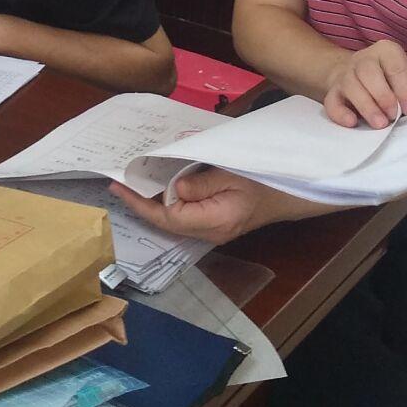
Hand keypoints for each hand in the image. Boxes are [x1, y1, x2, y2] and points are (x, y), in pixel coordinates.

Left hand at [109, 168, 296, 245]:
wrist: (289, 194)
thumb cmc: (263, 180)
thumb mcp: (232, 174)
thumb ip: (201, 183)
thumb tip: (174, 189)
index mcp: (213, 221)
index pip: (168, 217)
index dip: (141, 204)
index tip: (119, 187)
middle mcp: (209, 232)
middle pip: (167, 222)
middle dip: (141, 204)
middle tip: (118, 183)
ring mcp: (211, 230)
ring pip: (173, 220)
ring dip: (152, 203)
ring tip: (131, 184)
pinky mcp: (214, 222)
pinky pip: (184, 215)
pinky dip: (167, 202)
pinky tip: (158, 188)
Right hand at [323, 40, 406, 128]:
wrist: (359, 75)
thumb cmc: (389, 80)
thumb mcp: (405, 81)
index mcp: (385, 51)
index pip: (394, 66)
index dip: (404, 89)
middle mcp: (363, 59)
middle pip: (367, 71)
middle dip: (382, 96)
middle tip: (392, 116)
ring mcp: (345, 74)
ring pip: (350, 85)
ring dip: (366, 106)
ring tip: (380, 124)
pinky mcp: (332, 92)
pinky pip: (331, 101)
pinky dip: (340, 113)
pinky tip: (353, 123)